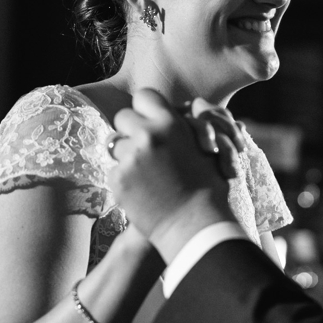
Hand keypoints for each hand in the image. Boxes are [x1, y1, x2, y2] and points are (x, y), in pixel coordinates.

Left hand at [108, 89, 236, 256]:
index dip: (145, 107)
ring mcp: (130, 158)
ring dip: (126, 154)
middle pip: (123, 117)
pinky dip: (124, 178)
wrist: (195, 226)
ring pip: (115, 144)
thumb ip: (183, 129)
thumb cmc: (208, 189)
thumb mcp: (204, 149)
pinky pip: (113, 170)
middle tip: (142, 146)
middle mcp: (147, 135)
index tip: (149, 119)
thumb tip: (176, 114)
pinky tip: (141, 190)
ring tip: (145, 172)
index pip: (145, 96)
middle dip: (131, 130)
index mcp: (170, 123)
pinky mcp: (118, 179)